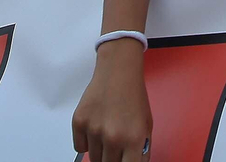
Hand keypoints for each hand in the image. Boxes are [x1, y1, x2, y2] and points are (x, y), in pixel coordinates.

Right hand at [72, 40, 152, 161]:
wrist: (118, 72)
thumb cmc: (133, 96)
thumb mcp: (146, 126)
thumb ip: (140, 151)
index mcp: (134, 140)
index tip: (123, 161)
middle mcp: (113, 137)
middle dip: (113, 159)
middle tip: (116, 147)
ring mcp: (94, 130)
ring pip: (93, 158)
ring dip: (100, 151)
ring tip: (107, 133)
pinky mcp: (79, 122)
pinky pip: (80, 147)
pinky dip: (86, 142)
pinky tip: (95, 128)